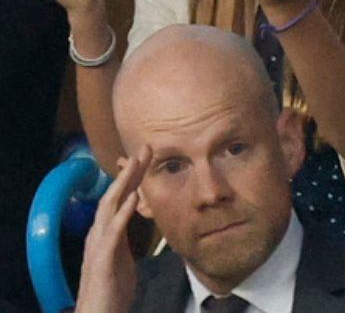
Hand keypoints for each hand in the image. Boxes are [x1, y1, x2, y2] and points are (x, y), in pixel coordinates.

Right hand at [76, 145, 149, 312]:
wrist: (99, 312)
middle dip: (129, 171)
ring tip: (136, 163)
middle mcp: (99, 233)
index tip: (146, 156)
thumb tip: (133, 226)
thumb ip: (126, 239)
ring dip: (123, 184)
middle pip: (114, 195)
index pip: (120, 198)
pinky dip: (122, 213)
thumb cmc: (112, 287)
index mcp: (107, 232)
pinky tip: (131, 198)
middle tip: (144, 147)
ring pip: (109, 206)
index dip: (131, 176)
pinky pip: (113, 231)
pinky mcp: (102, 258)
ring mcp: (99, 244)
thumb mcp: (123, 257)